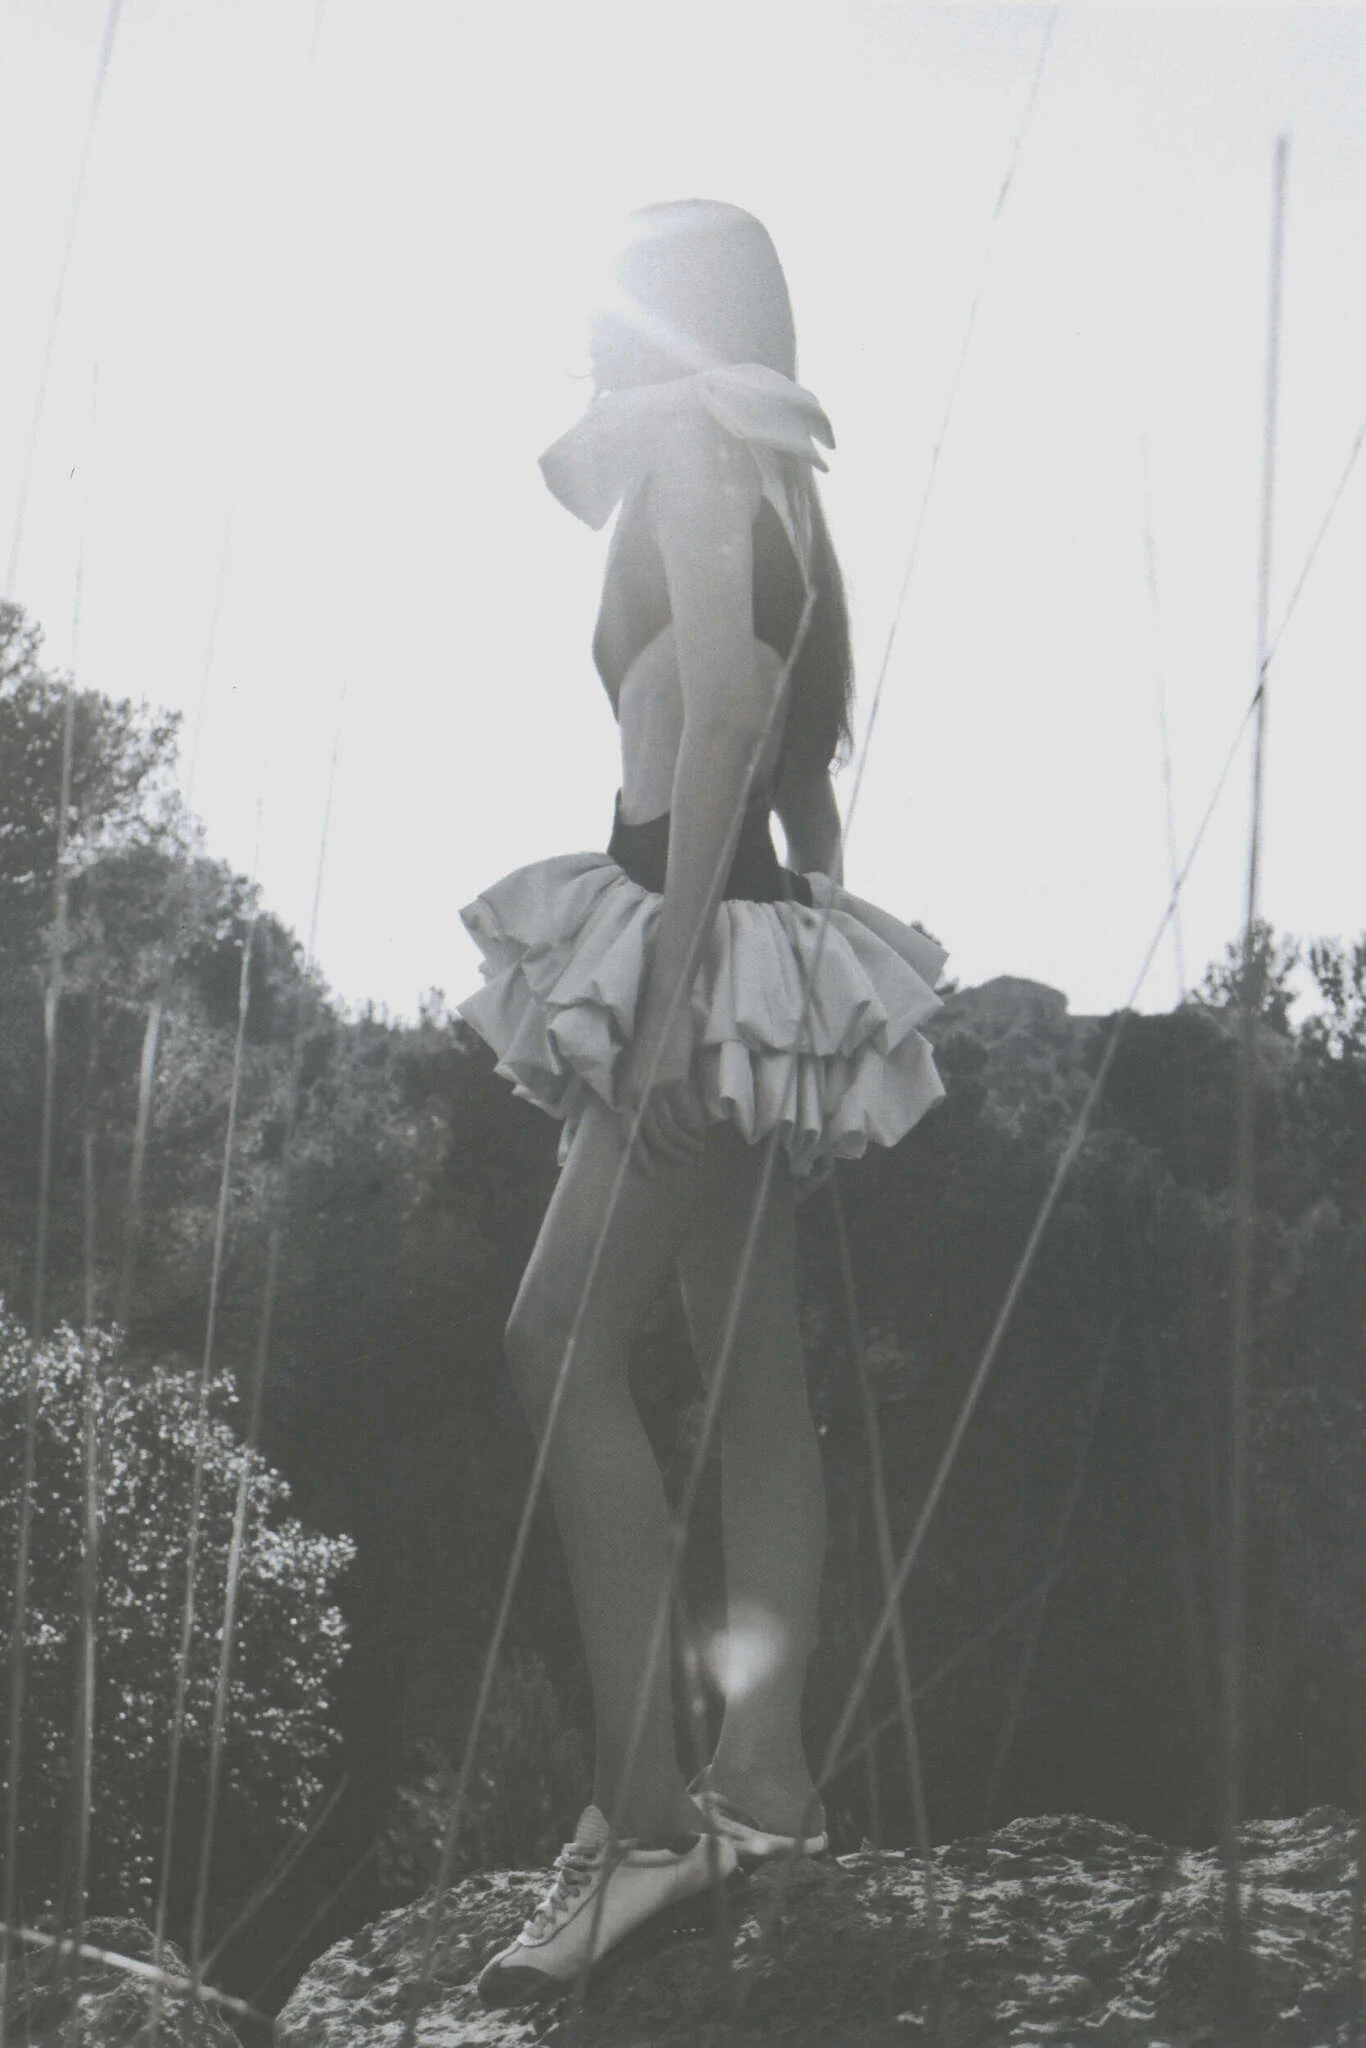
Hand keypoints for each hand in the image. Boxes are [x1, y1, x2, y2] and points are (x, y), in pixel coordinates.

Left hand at [617, 998, 704, 1172]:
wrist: (662, 1011)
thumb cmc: (652, 1038)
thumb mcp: (639, 1070)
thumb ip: (643, 1094)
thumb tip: (656, 1121)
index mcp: (624, 1092)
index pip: (628, 1133)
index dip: (639, 1156)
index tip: (650, 1174)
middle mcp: (637, 1094)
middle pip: (653, 1137)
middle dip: (671, 1154)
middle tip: (687, 1162)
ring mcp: (656, 1089)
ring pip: (671, 1130)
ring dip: (686, 1145)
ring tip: (697, 1151)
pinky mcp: (675, 1082)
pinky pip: (686, 1116)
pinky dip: (694, 1128)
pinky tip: (701, 1132)